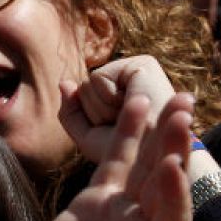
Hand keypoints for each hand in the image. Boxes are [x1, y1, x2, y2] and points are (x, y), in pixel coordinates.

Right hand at [19, 88, 192, 220]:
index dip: (174, 195)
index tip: (172, 166)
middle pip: (166, 184)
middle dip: (175, 148)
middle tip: (184, 111)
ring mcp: (125, 212)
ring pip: (147, 166)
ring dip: (161, 134)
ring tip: (175, 97)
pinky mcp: (100, 200)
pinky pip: (116, 162)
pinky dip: (127, 135)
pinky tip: (136, 105)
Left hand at [59, 55, 181, 163]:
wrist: (157, 156)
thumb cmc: (128, 153)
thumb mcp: (89, 138)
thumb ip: (71, 112)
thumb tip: (63, 82)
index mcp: (123, 91)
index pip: (81, 98)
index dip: (92, 120)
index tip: (119, 128)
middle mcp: (131, 76)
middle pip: (82, 89)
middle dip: (97, 113)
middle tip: (127, 122)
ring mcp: (137, 67)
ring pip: (86, 84)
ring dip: (103, 108)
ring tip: (133, 115)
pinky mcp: (141, 64)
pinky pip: (97, 78)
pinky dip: (108, 98)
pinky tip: (135, 102)